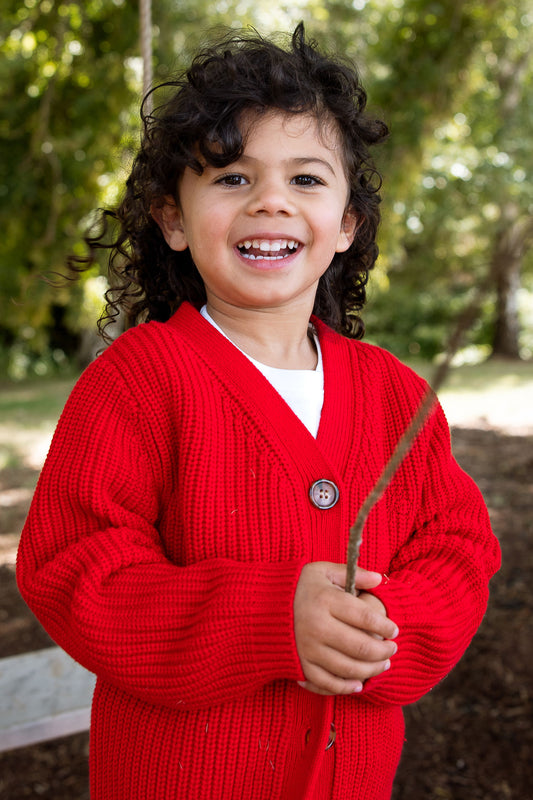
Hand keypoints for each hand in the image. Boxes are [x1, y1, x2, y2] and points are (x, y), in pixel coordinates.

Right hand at [293, 562, 397, 695]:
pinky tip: (358, 683)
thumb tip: (379, 579)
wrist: (259, 605)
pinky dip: (345, 687)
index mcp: (325, 600)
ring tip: (383, 665)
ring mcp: (307, 649)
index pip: (365, 617)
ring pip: (348, 669)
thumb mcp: (322, 571)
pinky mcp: (299, 665)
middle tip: (392, 649)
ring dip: (371, 670)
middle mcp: (317, 627)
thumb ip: (352, 573)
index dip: (385, 626)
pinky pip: (327, 683)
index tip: (394, 630)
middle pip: (360, 647)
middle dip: (383, 651)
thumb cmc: (297, 586)